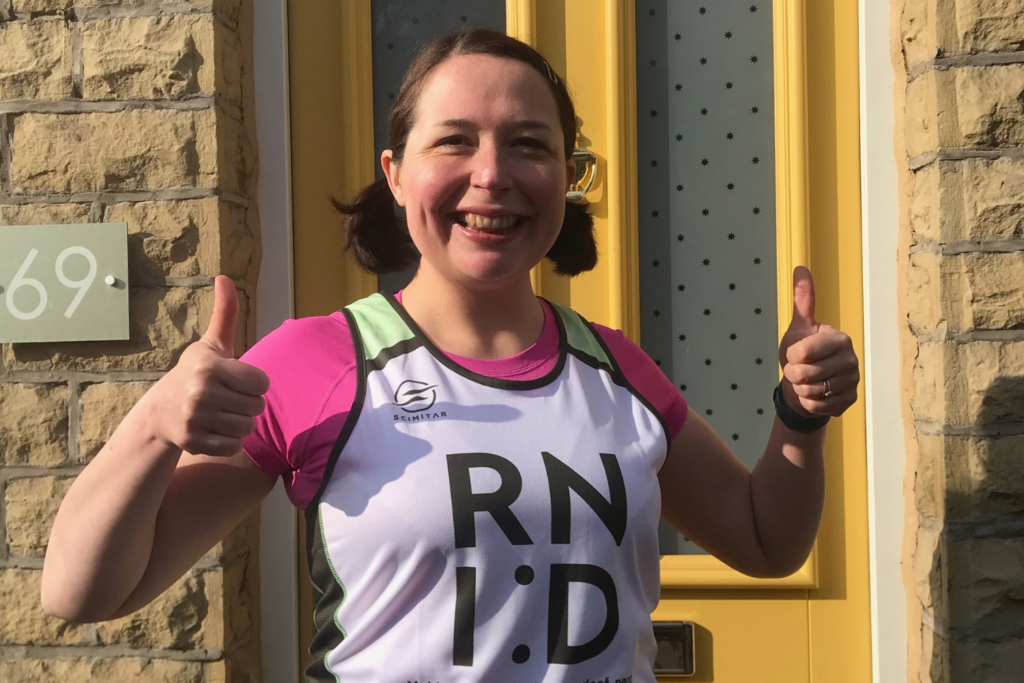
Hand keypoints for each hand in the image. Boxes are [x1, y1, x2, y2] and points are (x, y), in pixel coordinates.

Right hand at [146, 276, 269, 456]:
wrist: (159, 414)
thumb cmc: (194, 374)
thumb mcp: (211, 345)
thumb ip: (225, 314)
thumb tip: (225, 276)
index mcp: (209, 366)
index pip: (262, 383)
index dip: (254, 383)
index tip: (236, 381)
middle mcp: (201, 392)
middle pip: (258, 406)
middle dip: (247, 404)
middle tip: (227, 399)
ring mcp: (196, 419)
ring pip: (248, 427)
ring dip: (240, 423)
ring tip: (221, 414)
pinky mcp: (194, 442)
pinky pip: (234, 446)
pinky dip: (229, 441)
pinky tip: (214, 430)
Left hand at [777, 266, 858, 418]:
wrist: (805, 384)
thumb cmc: (801, 353)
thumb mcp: (798, 327)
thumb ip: (802, 301)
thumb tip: (800, 267)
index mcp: (839, 339)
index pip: (805, 352)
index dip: (792, 356)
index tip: (794, 354)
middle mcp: (851, 359)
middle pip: (806, 374)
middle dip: (794, 375)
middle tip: (798, 370)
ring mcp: (852, 381)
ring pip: (812, 391)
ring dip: (801, 389)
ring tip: (805, 382)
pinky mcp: (849, 400)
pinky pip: (819, 406)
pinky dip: (809, 403)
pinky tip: (813, 395)